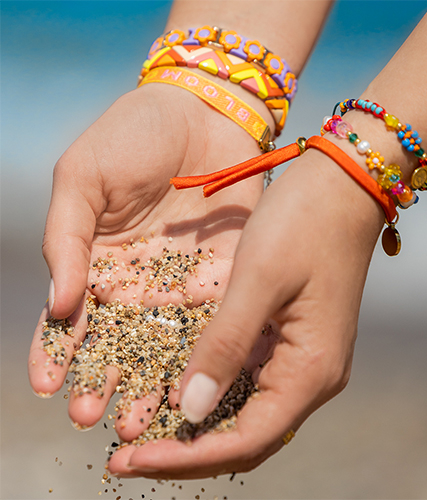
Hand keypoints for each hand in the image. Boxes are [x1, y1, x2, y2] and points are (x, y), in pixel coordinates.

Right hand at [28, 82, 265, 433]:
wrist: (201, 113)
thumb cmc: (133, 135)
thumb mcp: (82, 178)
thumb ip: (66, 240)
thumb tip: (60, 305)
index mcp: (96, 261)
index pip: (69, 319)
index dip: (56, 352)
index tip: (48, 385)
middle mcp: (136, 281)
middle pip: (116, 342)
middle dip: (103, 379)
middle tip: (94, 416)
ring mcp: (179, 282)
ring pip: (162, 344)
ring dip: (148, 383)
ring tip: (137, 419)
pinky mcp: (220, 276)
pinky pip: (209, 322)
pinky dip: (198, 356)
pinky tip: (189, 385)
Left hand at [107, 144, 384, 478]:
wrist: (342, 184)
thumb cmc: (305, 222)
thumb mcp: (257, 280)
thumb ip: (226, 346)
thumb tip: (190, 412)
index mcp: (311, 369)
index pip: (245, 441)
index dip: (186, 457)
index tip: (130, 461)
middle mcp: (312, 374)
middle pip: (246, 436)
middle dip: (186, 451)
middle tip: (126, 455)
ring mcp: (304, 356)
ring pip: (246, 412)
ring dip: (197, 425)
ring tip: (145, 431)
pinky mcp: (292, 336)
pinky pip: (250, 379)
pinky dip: (213, 390)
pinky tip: (177, 387)